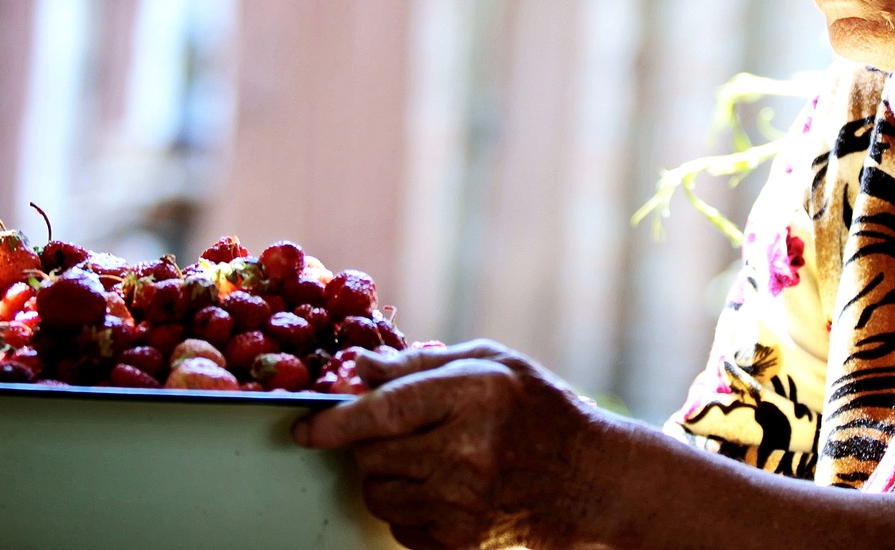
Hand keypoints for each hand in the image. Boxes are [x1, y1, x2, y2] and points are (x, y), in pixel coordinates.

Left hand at [294, 340, 600, 549]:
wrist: (589, 478)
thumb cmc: (539, 408)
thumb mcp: (490, 362)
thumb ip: (421, 362)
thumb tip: (360, 367)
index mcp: (475, 395)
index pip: (384, 410)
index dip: (335, 420)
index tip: (305, 427)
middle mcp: (467, 452)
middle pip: (372, 455)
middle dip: (369, 442)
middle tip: (395, 431)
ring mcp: (465, 502)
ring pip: (378, 494)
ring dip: (385, 476)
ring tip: (423, 458)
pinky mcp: (462, 540)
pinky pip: (399, 526)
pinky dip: (406, 507)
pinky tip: (439, 487)